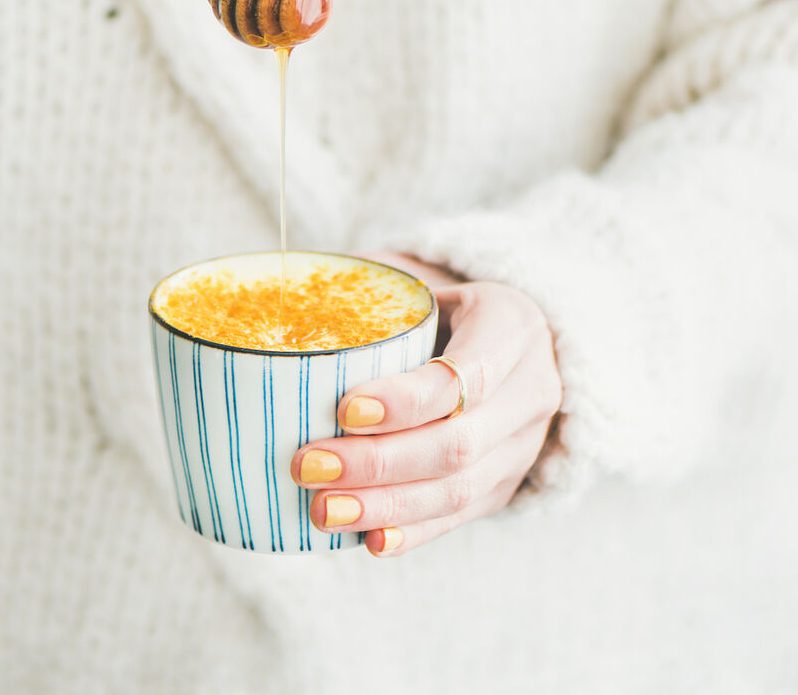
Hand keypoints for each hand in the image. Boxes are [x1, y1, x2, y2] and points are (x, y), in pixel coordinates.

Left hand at [290, 259, 561, 555]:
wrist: (530, 346)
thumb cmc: (458, 310)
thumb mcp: (436, 288)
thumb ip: (382, 296)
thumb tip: (301, 293)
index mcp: (512, 328)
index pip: (463, 377)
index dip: (405, 401)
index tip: (344, 409)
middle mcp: (530, 391)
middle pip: (456, 444)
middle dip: (377, 462)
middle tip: (307, 465)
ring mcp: (523, 446)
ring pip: (459, 490)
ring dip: (386, 505)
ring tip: (323, 509)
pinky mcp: (508, 485)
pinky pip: (462, 517)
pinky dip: (413, 531)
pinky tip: (369, 541)